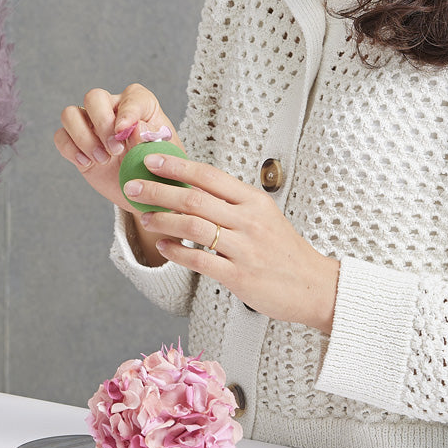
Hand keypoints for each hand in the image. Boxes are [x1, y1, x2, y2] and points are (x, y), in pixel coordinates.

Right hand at [54, 84, 179, 211]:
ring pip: (70, 114)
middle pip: (93, 98)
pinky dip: (71, 150)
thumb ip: (151, 139)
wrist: (143, 191)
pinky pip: (61, 137)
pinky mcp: (76, 144)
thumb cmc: (156, 168)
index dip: (127, 112)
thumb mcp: (163, 156)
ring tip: (102, 159)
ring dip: (84, 138)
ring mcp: (91, 125)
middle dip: (101, 124)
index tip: (124, 132)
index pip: (131, 96)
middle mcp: (112, 109)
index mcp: (140, 105)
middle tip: (115, 150)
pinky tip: (87, 163)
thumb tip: (135, 128)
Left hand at [125, 151, 340, 332]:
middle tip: (132, 187)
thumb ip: (231, 204)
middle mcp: (249, 220)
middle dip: (158, 190)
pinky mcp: (239, 275)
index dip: (177, 166)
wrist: (314, 287)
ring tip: (144, 217)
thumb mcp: (263, 217)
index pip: (209, 175)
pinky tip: (163, 247)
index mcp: (253, 201)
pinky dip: (176, 252)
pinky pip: (200, 260)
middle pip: (194, 198)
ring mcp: (244, 248)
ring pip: (193, 226)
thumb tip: (193, 188)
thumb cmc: (283, 251)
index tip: (151, 160)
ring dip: (163, 220)